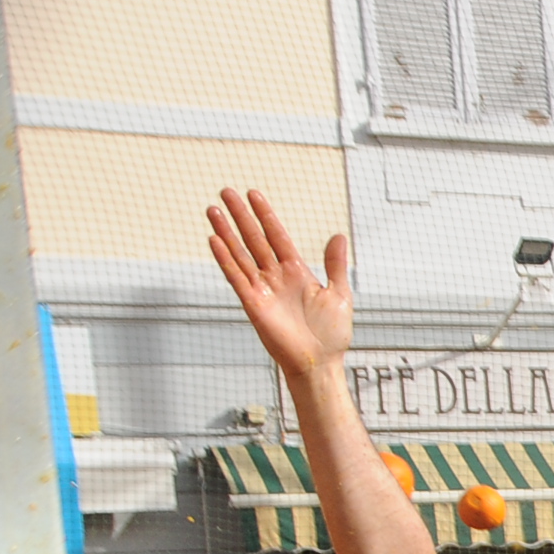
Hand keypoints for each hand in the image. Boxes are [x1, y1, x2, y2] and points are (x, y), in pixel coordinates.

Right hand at [205, 189, 355, 379]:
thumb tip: (338, 236)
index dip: (266, 215)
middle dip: (241, 216)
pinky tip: (215, 240)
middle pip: (254, 239)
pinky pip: (236, 276)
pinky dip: (225, 258)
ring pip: (240, 254)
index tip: (254, 194)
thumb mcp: (339, 293)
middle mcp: (276, 277)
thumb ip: (335, 264)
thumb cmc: (331, 334)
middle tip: (226, 192)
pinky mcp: (253, 303)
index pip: (277, 236)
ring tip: (213, 209)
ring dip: (227, 232)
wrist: (320, 361)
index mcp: (297, 272)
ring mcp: (262, 289)